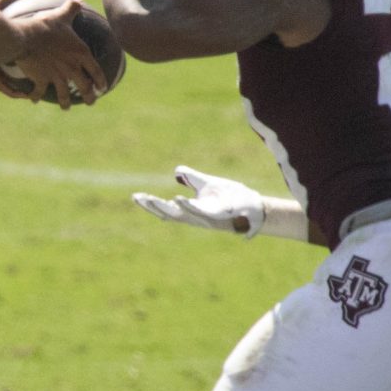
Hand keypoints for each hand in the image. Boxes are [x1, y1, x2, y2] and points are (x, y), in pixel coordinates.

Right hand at [1, 0, 106, 107]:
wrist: (26, 38)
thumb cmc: (44, 26)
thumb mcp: (60, 16)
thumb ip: (71, 8)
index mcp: (80, 54)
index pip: (96, 71)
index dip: (100, 81)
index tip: (103, 88)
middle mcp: (72, 68)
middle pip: (84, 86)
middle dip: (89, 96)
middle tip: (91, 101)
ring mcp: (57, 76)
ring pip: (64, 94)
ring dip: (65, 102)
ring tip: (66, 107)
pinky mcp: (41, 80)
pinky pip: (40, 91)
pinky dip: (36, 96)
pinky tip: (34, 100)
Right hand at [132, 165, 266, 234]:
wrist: (253, 206)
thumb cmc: (230, 197)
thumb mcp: (206, 184)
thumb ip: (191, 178)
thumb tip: (177, 172)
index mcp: (191, 210)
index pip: (165, 208)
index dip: (150, 204)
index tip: (136, 196)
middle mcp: (195, 217)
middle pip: (168, 214)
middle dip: (152, 207)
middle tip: (138, 198)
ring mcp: (205, 218)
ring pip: (180, 216)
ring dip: (164, 208)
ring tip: (151, 199)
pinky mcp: (216, 215)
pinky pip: (199, 212)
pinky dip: (187, 207)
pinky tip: (177, 199)